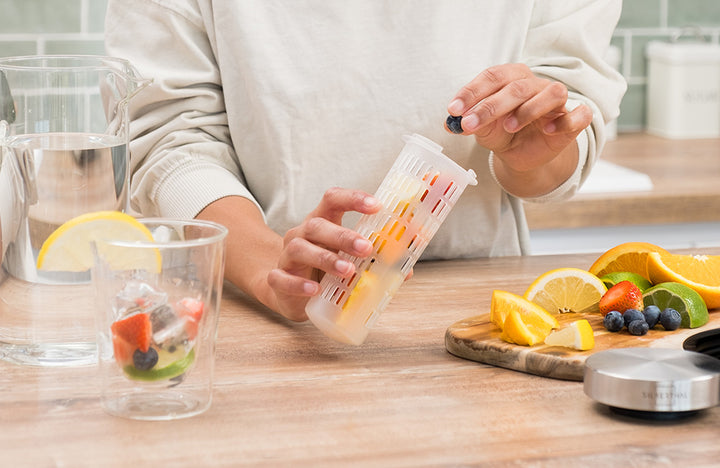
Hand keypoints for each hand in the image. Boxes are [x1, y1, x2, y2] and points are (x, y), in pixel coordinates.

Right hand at [266, 187, 379, 320]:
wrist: (288, 290)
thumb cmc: (323, 269)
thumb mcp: (347, 259)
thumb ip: (374, 261)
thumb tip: (406, 268)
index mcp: (322, 222)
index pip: (333, 199)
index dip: (353, 198)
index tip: (377, 205)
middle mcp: (301, 234)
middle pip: (317, 225)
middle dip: (343, 236)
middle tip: (366, 248)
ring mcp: (287, 256)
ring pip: (300, 248)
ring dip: (325, 258)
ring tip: (347, 271)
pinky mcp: (278, 279)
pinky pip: (282, 278)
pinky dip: (298, 284)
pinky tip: (314, 290)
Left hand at [446, 63, 591, 172]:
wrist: (523, 153)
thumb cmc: (503, 132)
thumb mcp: (484, 129)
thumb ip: (472, 122)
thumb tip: (451, 123)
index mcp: (511, 78)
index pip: (492, 76)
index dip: (471, 92)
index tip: (453, 110)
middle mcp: (535, 84)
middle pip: (517, 86)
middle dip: (490, 106)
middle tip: (470, 124)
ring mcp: (556, 101)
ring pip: (552, 93)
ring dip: (529, 109)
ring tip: (509, 126)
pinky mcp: (572, 120)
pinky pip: (580, 114)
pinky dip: (566, 120)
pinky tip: (549, 130)